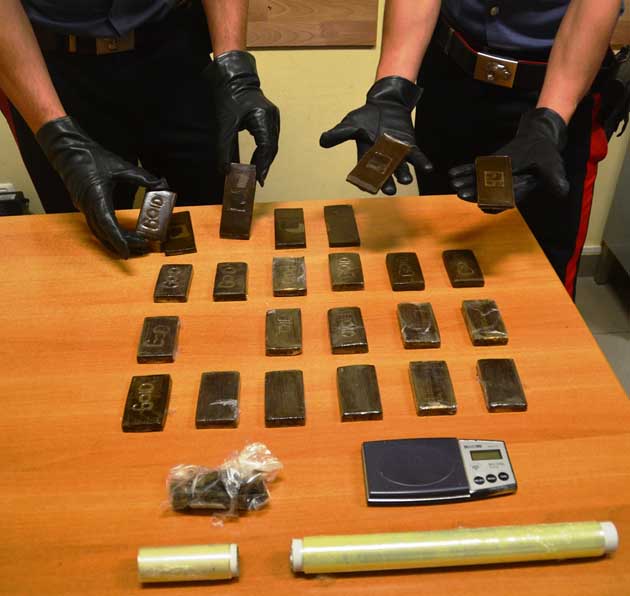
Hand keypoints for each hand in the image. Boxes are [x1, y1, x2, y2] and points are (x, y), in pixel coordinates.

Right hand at [36, 117, 164, 257]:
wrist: (67, 150)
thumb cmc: (90, 157)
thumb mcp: (120, 166)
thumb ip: (142, 177)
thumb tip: (161, 184)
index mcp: (96, 197)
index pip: (108, 225)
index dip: (118, 240)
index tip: (128, 252)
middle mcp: (88, 206)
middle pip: (105, 234)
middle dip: (124, 243)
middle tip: (143, 247)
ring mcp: (84, 207)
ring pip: (100, 232)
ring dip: (116, 241)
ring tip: (136, 245)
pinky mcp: (84, 206)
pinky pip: (96, 226)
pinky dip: (109, 234)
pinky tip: (121, 236)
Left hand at [211, 50, 279, 185]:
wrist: (233, 78)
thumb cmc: (229, 97)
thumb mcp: (224, 125)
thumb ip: (223, 149)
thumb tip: (224, 170)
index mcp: (262, 117)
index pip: (266, 147)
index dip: (263, 164)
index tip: (259, 178)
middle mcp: (272, 117)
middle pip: (272, 147)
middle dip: (265, 164)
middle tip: (259, 179)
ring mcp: (273, 116)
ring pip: (273, 144)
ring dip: (265, 158)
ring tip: (258, 171)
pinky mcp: (270, 117)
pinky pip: (271, 137)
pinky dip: (265, 150)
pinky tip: (259, 158)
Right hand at [320, 76, 432, 194]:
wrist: (385, 103)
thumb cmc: (367, 116)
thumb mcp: (350, 124)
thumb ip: (338, 134)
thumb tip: (322, 141)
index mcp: (367, 157)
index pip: (366, 171)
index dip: (367, 179)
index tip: (367, 187)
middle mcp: (382, 159)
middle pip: (384, 173)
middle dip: (387, 181)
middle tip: (389, 190)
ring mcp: (397, 154)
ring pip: (401, 167)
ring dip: (404, 174)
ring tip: (407, 180)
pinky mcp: (409, 146)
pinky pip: (416, 157)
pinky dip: (421, 163)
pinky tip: (427, 168)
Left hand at [448, 108, 569, 212]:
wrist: (539, 139)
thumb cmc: (546, 154)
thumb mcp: (553, 167)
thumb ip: (555, 180)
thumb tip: (563, 191)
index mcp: (519, 190)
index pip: (505, 199)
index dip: (494, 201)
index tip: (482, 203)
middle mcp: (504, 186)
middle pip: (487, 193)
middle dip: (474, 193)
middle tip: (462, 194)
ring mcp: (495, 176)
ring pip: (478, 183)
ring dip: (466, 183)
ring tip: (455, 183)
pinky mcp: (490, 166)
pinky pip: (475, 170)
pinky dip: (464, 171)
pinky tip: (453, 172)